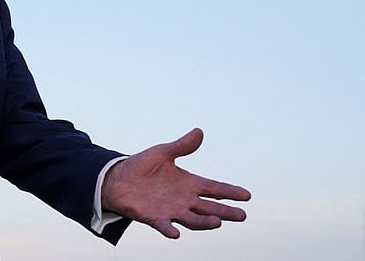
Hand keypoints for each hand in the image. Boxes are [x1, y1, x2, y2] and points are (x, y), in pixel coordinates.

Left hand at [101, 128, 250, 238]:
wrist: (117, 179)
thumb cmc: (142, 166)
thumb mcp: (162, 153)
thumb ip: (181, 146)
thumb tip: (199, 131)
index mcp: (189, 183)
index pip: (214, 188)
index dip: (230, 192)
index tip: (247, 195)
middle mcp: (184, 200)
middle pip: (209, 208)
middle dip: (225, 212)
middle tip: (242, 215)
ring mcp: (170, 210)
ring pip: (192, 219)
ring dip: (203, 222)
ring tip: (217, 222)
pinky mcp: (153, 217)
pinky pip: (163, 225)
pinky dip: (169, 229)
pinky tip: (175, 233)